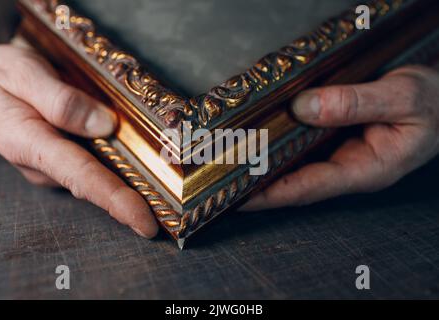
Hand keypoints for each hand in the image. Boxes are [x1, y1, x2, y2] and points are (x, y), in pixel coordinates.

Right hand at [0, 44, 157, 237]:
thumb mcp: (23, 74)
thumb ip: (62, 101)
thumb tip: (105, 125)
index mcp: (30, 144)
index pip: (82, 178)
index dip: (116, 202)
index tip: (145, 223)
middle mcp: (44, 164)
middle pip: (96, 185)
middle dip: (133, 200)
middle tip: (171, 207)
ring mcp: (53, 166)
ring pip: (98, 176)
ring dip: (130, 182)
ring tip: (163, 184)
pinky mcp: (61, 159)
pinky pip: (94, 166)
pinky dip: (117, 165)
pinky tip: (138, 160)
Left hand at [243, 65, 438, 209]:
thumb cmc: (433, 103)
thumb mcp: (403, 98)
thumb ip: (356, 103)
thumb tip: (304, 107)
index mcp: (366, 170)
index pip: (308, 188)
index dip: (270, 194)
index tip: (238, 195)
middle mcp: (347, 169)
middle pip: (293, 181)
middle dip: (258, 182)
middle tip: (222, 176)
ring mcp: (340, 157)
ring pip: (295, 165)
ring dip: (263, 165)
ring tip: (229, 161)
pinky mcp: (335, 141)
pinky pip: (301, 147)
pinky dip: (278, 144)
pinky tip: (258, 138)